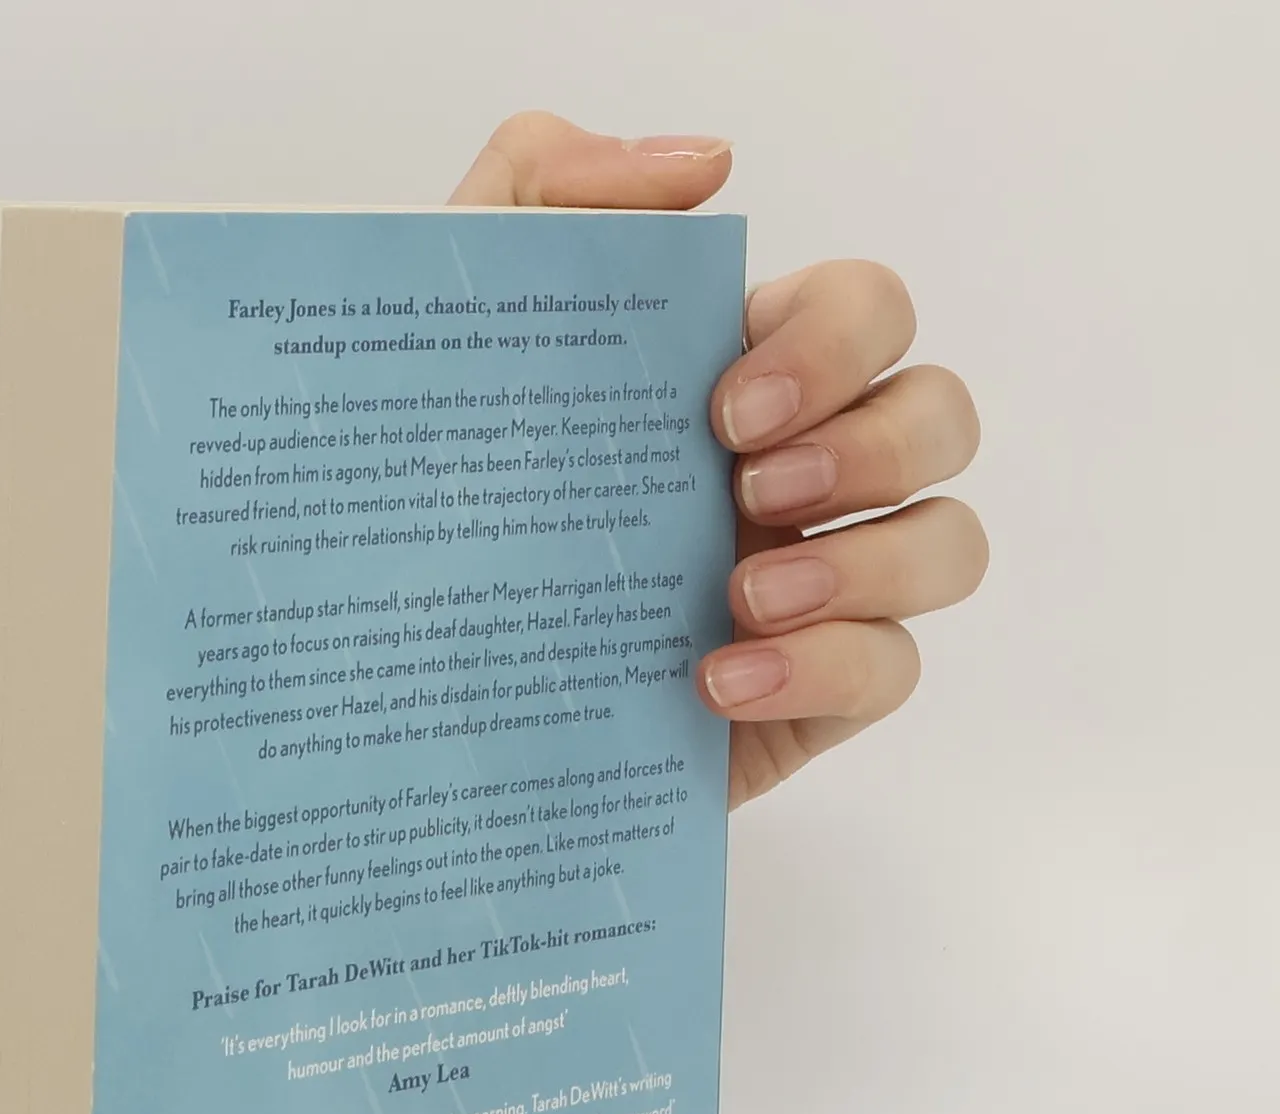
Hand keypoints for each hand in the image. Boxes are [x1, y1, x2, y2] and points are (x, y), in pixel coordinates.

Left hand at [451, 114, 985, 806]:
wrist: (415, 685)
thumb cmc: (446, 506)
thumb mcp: (455, 329)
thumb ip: (542, 188)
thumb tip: (701, 163)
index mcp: (740, 381)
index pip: (864, 312)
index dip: (832, 343)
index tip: (724, 409)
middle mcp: (800, 475)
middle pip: (938, 413)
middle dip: (872, 444)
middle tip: (751, 487)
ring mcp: (819, 589)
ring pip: (950, 542)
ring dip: (871, 563)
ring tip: (743, 598)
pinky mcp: (809, 697)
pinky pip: (893, 668)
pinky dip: (825, 668)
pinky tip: (717, 682)